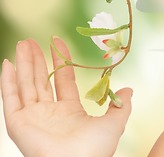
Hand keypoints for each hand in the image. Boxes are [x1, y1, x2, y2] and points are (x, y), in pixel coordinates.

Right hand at [1, 38, 131, 156]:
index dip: (60, 60)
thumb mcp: (115, 122)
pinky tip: (8, 63)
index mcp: (70, 112)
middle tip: (32, 39)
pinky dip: (8, 81)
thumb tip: (129, 90)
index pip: (63, 80)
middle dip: (37, 59)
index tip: (57, 41)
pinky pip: (10, 99)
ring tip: (23, 42)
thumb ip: (121, 105)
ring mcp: (33, 118)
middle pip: (41, 80)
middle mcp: (49, 113)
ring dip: (23, 63)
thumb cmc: (96, 148)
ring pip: (26, 84)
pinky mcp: (18, 124)